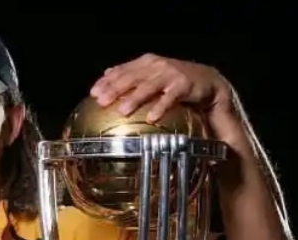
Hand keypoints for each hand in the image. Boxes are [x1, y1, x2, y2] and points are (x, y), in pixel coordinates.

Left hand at [89, 53, 232, 122]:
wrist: (205, 80)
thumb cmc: (173, 79)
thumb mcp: (150, 73)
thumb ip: (129, 73)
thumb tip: (106, 74)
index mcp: (145, 63)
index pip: (121, 70)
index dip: (106, 81)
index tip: (93, 93)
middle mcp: (156, 66)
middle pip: (131, 78)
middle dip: (115, 89)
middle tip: (101, 101)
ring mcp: (169, 74)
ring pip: (148, 87)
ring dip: (134, 99)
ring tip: (122, 111)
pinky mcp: (183, 85)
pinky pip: (170, 98)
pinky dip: (160, 107)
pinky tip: (151, 117)